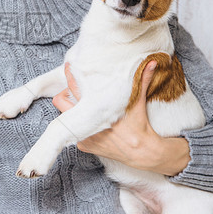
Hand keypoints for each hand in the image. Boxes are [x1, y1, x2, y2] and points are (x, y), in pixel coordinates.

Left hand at [51, 62, 190, 175]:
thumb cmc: (139, 124)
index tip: (69, 67)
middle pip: (60, 101)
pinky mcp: (84, 146)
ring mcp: (82, 135)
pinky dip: (81, 127)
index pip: (74, 86)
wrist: (141, 151)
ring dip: (72, 110)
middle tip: (73, 89)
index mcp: (96, 107)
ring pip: (65, 118)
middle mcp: (85, 121)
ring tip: (83, 106)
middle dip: (64, 94)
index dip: (70, 75)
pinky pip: (75, 133)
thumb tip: (152, 62)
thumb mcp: (139, 100)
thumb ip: (142, 79)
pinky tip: (91, 123)